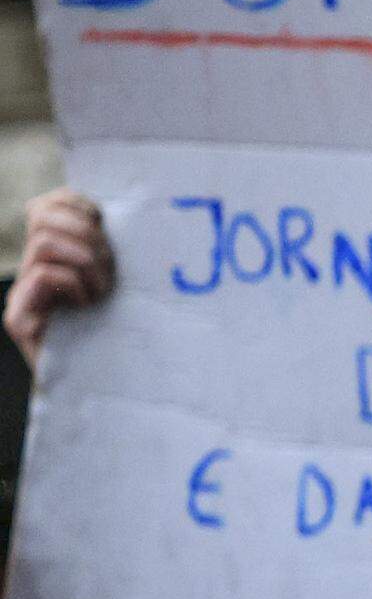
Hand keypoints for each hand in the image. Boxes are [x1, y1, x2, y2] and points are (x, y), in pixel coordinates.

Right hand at [7, 189, 110, 370]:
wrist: (107, 395)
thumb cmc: (126, 340)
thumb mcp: (125, 286)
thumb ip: (114, 251)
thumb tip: (119, 214)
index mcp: (54, 256)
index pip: (48, 204)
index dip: (78, 203)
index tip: (106, 224)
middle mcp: (31, 270)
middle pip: (43, 215)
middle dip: (87, 234)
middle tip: (111, 267)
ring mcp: (21, 294)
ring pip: (44, 240)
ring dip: (85, 260)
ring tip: (103, 291)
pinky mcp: (18, 318)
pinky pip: (43, 273)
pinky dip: (75, 283)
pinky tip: (89, 305)